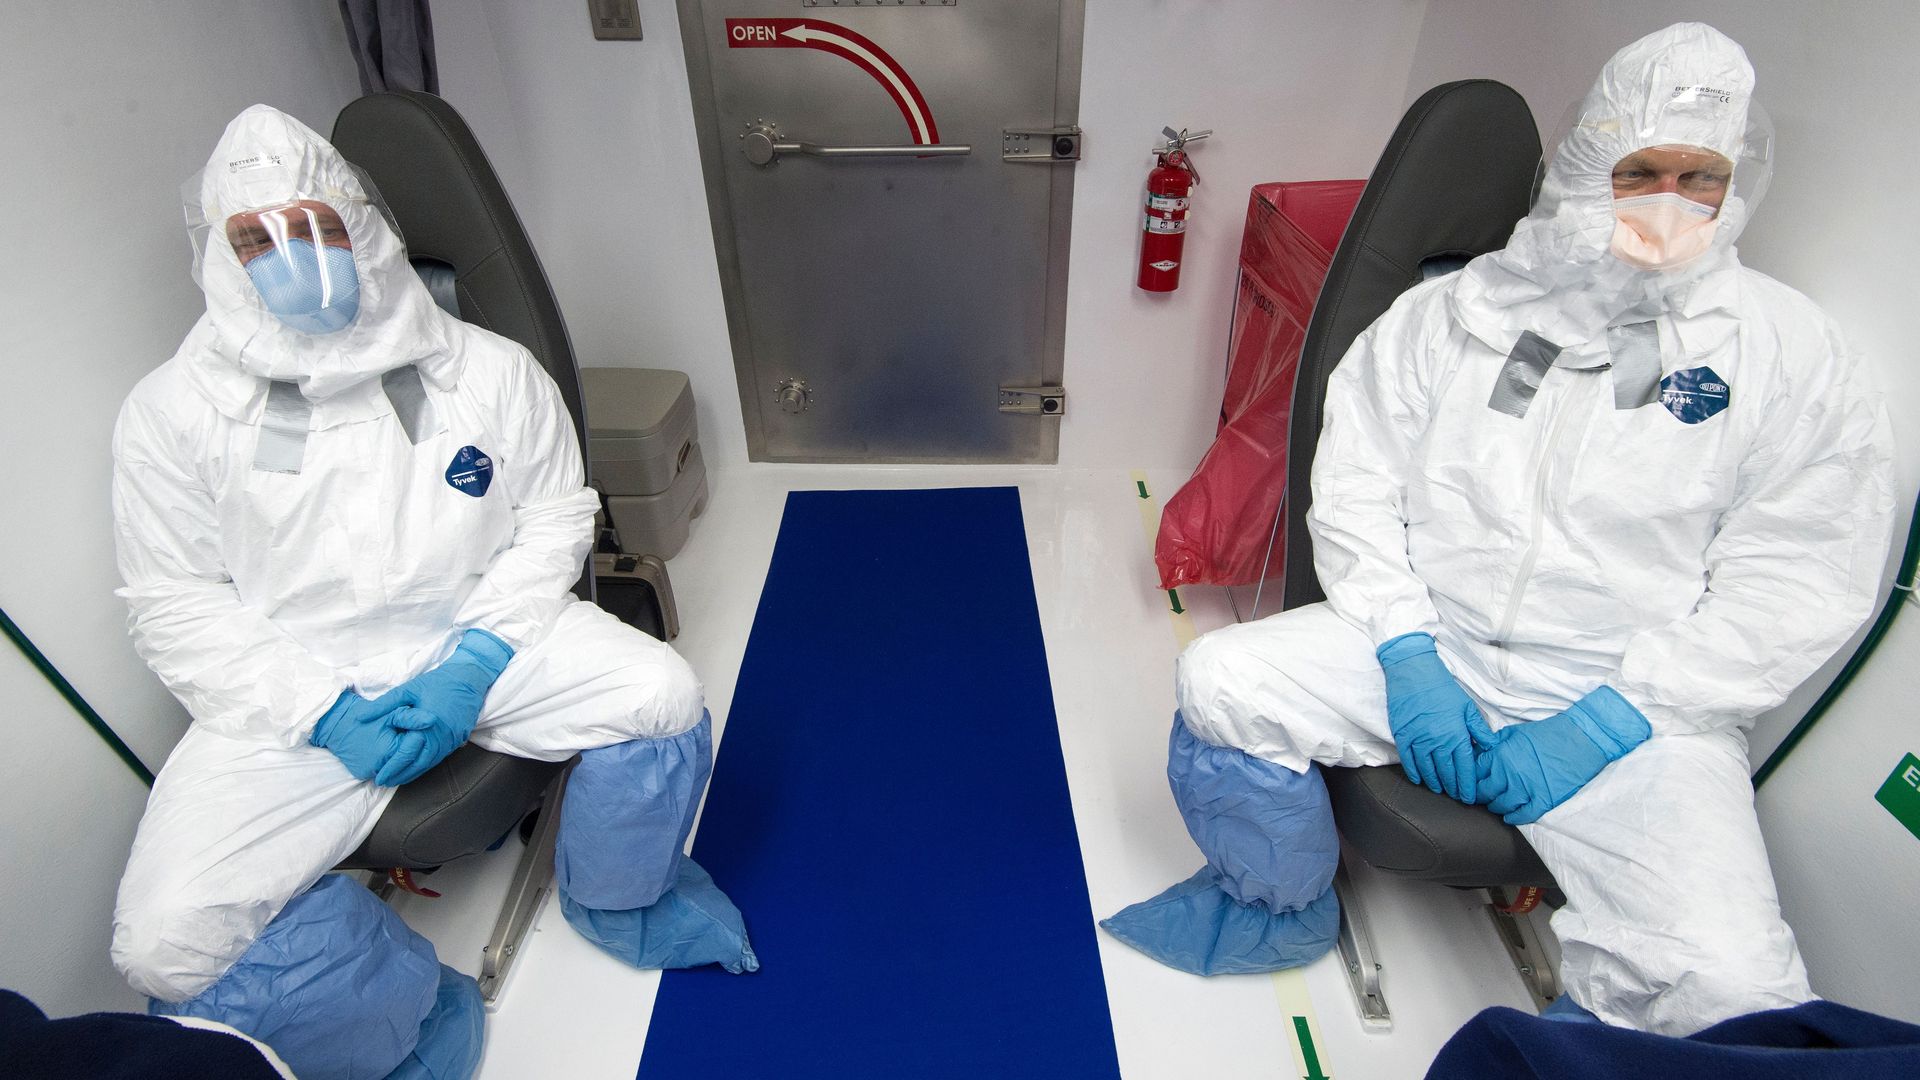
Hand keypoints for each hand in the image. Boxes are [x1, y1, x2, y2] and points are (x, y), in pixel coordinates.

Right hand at [310, 691, 412, 781]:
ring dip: (405, 763)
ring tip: (405, 748)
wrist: (338, 725)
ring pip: (397, 772)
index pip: (415, 750)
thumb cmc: (366, 716)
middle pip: (408, 764)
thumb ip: (412, 718)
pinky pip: (384, 772)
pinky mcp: (362, 774)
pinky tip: (392, 755)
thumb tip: (432, 721)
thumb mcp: (391, 714)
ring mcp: (369, 773)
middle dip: (414, 753)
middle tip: (414, 742)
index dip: (420, 739)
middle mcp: (379, 766)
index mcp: (390, 750)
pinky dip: (391, 766)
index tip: (419, 732)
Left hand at [363, 629, 514, 786]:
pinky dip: (426, 765)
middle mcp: (441, 737)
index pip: (406, 754)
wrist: (468, 678)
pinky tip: (416, 767)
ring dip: (413, 773)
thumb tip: (360, 718)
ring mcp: (451, 740)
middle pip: (418, 764)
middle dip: (400, 776)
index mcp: (426, 726)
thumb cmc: (437, 682)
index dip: (391, 768)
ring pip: (430, 763)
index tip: (378, 777)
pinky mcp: (458, 739)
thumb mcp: (407, 690)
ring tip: (397, 779)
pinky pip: (439, 757)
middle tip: (384, 782)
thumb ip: (383, 705)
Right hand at [1376, 632, 1496, 803]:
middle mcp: (1437, 742)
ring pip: (1428, 770)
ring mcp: (1418, 741)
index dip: (1467, 784)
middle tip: (1457, 797)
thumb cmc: (1442, 688)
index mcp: (1456, 735)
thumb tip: (1491, 746)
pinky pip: (1409, 761)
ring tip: (1441, 790)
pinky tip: (1420, 780)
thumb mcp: (1467, 706)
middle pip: (1447, 773)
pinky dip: (1415, 773)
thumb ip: (1479, 729)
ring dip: (1435, 783)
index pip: (1464, 768)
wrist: (1414, 673)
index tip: (1469, 796)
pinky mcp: (1403, 737)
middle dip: (1454, 787)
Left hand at [1476, 686, 1650, 823]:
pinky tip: (1510, 817)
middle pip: (1484, 792)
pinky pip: (1523, 815)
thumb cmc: (1548, 733)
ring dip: (1495, 807)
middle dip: (1480, 794)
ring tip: (1495, 805)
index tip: (1470, 782)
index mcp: (1500, 755)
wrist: (1581, 740)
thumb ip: (1495, 743)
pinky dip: (1513, 818)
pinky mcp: (1544, 800)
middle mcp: (1509, 774)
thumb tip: (1479, 751)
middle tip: (1479, 796)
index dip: (1471, 778)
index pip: (1475, 773)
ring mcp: (1526, 789)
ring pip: (1501, 806)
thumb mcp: (1515, 732)